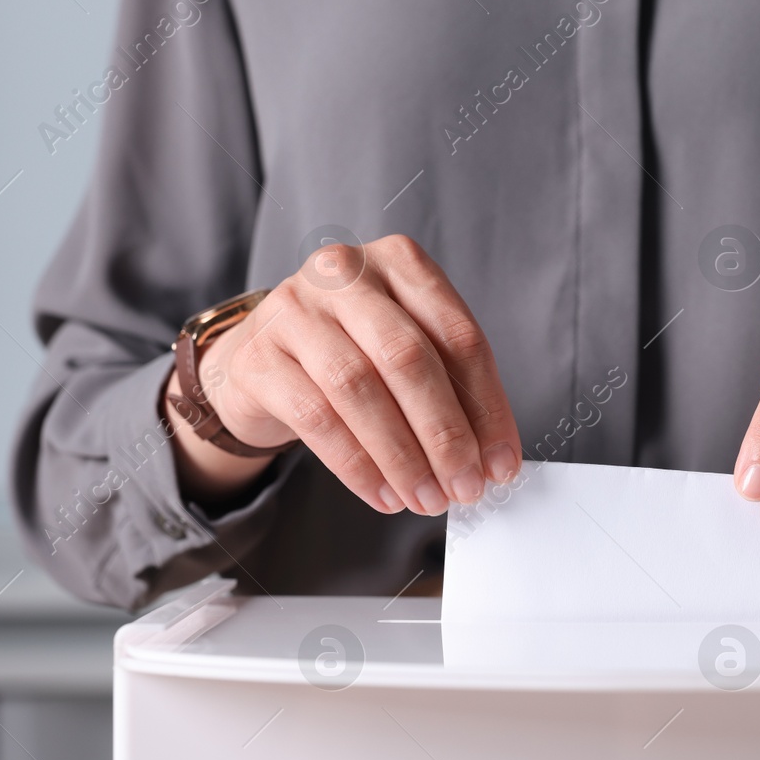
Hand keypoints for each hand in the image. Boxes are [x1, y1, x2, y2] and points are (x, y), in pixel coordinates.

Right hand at [168, 234, 521, 514]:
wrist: (262, 360)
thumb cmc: (348, 352)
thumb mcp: (403, 351)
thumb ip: (449, 389)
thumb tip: (492, 459)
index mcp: (399, 261)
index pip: (457, 337)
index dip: (487, 406)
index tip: (502, 461)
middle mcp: (343, 273)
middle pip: (408, 359)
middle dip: (445, 434)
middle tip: (465, 486)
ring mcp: (293, 310)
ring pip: (360, 389)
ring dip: (403, 456)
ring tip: (426, 498)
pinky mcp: (258, 357)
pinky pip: (316, 419)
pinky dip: (358, 466)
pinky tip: (384, 494)